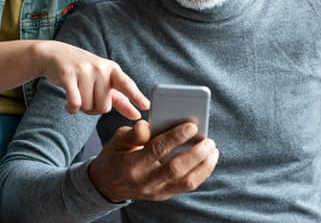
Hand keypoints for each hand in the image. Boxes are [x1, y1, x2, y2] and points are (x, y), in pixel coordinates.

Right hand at [34, 40, 148, 118]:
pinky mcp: (68, 75)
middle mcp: (101, 69)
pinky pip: (75, 103)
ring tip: (77, 93)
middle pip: (104, 107)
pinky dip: (71, 108)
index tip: (146, 106)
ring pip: (88, 106)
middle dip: (94, 108)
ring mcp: (84, 71)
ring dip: (81, 107)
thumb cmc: (84, 71)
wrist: (55, 55)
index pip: (127, 84)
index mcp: (113, 70)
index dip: (136, 96)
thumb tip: (137, 115)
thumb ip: (121, 100)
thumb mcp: (104, 81)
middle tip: (87, 96)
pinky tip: (68, 104)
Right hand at [89, 120, 218, 202]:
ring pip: (186, 181)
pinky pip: (187, 186)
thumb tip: (149, 124)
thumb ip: (134, 133)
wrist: (107, 185)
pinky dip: (201, 173)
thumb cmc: (116, 156)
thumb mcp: (117, 141)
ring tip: (213, 149)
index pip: (157, 150)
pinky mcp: (163, 195)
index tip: (192, 126)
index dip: (175, 137)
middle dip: (195, 153)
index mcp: (131, 164)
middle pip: (176, 168)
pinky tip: (208, 160)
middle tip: (209, 140)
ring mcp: (156, 191)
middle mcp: (145, 181)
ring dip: (204, 165)